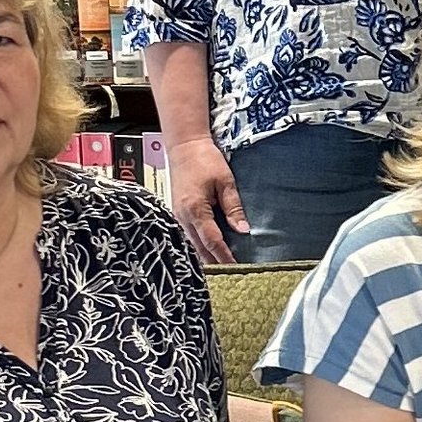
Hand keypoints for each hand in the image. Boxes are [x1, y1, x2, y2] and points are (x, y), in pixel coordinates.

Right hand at [167, 134, 249, 263]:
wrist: (184, 146)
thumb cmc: (204, 160)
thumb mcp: (225, 182)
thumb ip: (233, 207)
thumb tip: (243, 230)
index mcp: (195, 209)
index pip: (212, 240)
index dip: (224, 256)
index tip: (236, 267)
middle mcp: (182, 216)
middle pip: (200, 248)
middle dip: (216, 262)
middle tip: (232, 274)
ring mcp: (177, 216)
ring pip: (192, 245)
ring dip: (207, 257)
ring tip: (223, 268)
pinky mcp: (177, 214)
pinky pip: (188, 236)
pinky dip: (200, 246)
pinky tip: (210, 253)